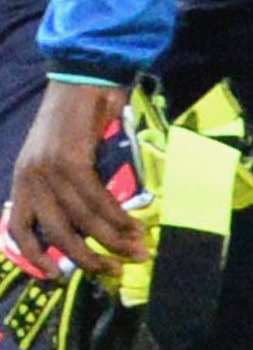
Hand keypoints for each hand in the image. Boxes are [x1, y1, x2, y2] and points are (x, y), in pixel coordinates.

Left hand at [3, 80, 138, 279]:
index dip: (35, 257)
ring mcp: (50, 170)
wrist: (82, 74)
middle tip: (114, 269)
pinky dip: (117, 216)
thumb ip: (66, 183)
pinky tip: (133, 225)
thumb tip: (89, 216)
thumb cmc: (76, 113)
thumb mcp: (58, 153)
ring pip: (81, 220)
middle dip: (87, 257)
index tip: (56, 275)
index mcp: (23, 179)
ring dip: (111, 240)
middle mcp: (31, 178)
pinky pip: (96, 199)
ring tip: (135, 250)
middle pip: (57, 232)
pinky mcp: (72, 160)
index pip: (19, 229)